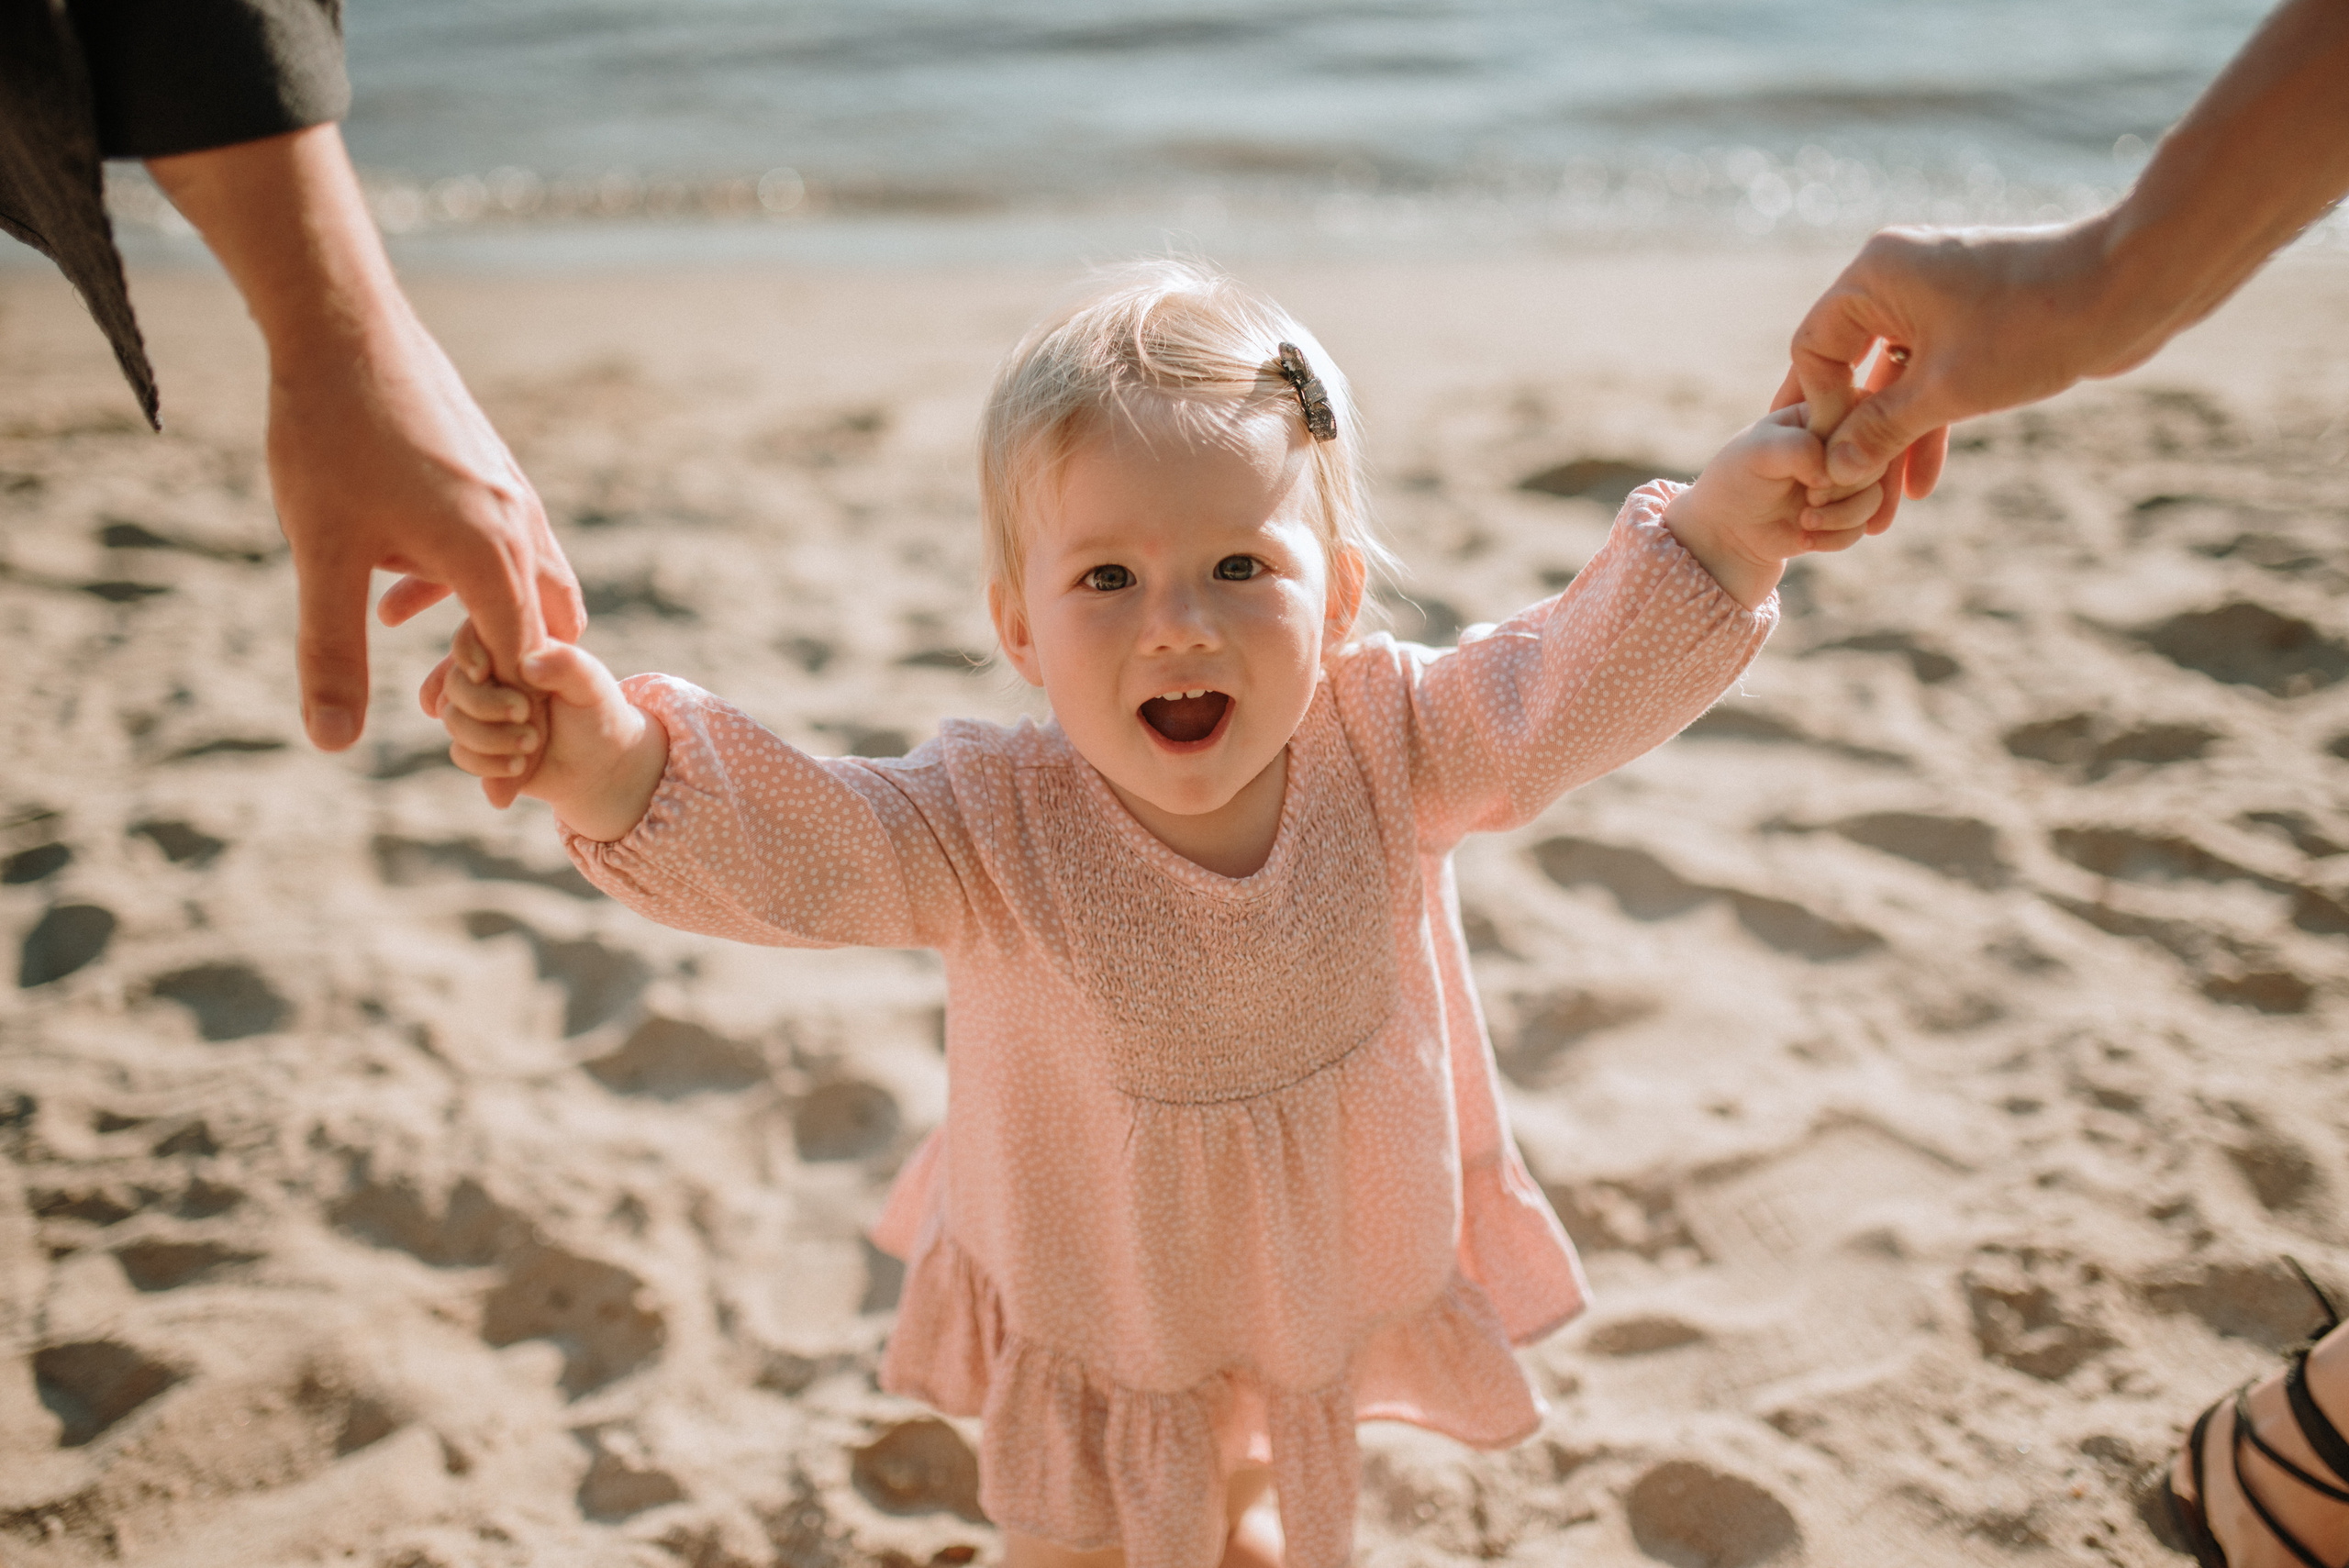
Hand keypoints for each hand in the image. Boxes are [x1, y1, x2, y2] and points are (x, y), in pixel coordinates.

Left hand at [147, 125, 585, 800]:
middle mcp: (519, 528)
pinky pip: (504, 547)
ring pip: (531, 585)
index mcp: (490, 557)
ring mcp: (511, 495)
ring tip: (421, 657)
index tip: (498, 791)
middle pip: (553, 631)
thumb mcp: (321, 555)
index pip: (526, 671)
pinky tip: (395, 587)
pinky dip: (468, 586)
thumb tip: (330, 742)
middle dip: (516, 687)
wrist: (344, 323)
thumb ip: (330, 651)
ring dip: (487, 632)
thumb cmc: (330, 437)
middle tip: (473, 728)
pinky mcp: (491, 471)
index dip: (512, 735)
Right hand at [426, 621, 666, 842]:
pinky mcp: (478, 747)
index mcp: (512, 648)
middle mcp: (489, 677)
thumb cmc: (598, 713)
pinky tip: (520, 767)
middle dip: (486, 705)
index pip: (470, 639)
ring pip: (454, 721)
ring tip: (531, 745)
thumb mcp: (591, 685)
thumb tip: (528, 664)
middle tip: (525, 714)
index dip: (467, 654)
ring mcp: (479, 713)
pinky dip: (489, 765)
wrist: (600, 764)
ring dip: (490, 738)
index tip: (485, 673)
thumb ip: (566, 665)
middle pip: (456, 684)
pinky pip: (461, 754)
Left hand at [1660, 405, 1883, 610]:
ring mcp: (1846, 479)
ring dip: (1842, 515)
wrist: (1724, 529)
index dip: (1850, 445)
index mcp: (1824, 410)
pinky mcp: (1846, 514)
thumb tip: (1833, 471)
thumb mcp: (1758, 452)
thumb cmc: (1736, 479)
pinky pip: (1863, 526)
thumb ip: (1797, 448)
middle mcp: (1842, 442)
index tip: (1817, 468)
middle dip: (1845, 485)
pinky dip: (1836, 537)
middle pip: (1878, 458)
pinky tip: (1804, 538)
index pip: (1866, 411)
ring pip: (1875, 495)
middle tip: (1810, 496)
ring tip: (1805, 520)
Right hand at [1780, 221, 2129, 507]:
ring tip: (1884, 507)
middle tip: (1833, 492)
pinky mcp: (1971, 319)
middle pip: (1848, 366)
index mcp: (1875, 275)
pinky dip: (1927, 421)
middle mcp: (1896, 278)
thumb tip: (1835, 469)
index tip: (1833, 459)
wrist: (2132, 286)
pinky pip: (1930, 375)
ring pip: (1893, 380)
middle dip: (1850, 436)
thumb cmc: (2033, 325)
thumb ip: (1881, 430)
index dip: (1818, 408)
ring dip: (1891, 439)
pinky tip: (1923, 481)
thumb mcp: (1946, 390)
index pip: (1812, 347)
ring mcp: (1934, 297)